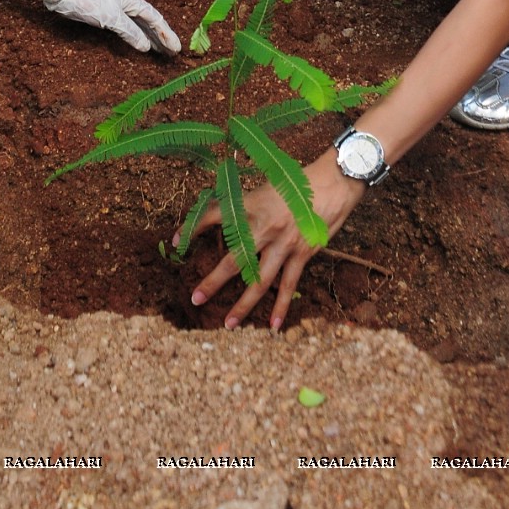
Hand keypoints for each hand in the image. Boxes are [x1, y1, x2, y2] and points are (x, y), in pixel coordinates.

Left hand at [43, 0, 179, 54]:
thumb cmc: (90, 1)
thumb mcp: (111, 18)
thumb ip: (130, 32)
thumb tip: (146, 46)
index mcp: (134, 1)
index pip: (156, 20)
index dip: (167, 35)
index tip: (176, 49)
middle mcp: (130, 4)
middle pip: (151, 23)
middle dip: (162, 38)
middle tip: (172, 53)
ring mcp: (121, 9)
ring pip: (141, 25)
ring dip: (152, 38)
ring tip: (161, 51)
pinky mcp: (111, 14)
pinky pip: (131, 27)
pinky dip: (138, 36)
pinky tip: (141, 43)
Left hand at [188, 150, 364, 329]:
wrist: (332, 182)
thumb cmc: (298, 182)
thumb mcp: (267, 187)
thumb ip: (249, 206)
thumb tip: (230, 220)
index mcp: (251, 205)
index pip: (215, 216)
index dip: (193, 227)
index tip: (175, 241)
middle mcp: (264, 227)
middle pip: (234, 260)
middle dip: (213, 281)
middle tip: (195, 299)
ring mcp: (284, 243)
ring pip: (259, 280)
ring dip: (243, 304)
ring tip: (228, 324)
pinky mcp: (302, 253)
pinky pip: (288, 285)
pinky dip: (281, 306)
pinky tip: (274, 326)